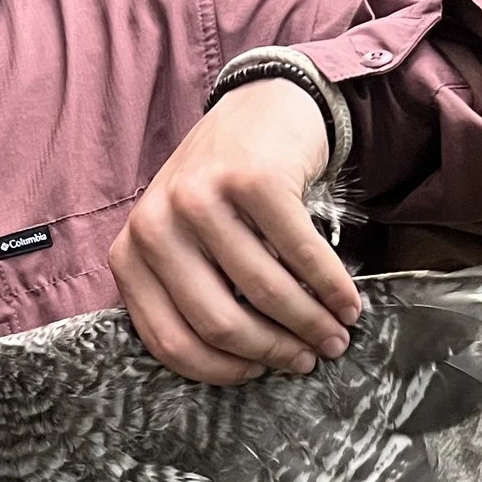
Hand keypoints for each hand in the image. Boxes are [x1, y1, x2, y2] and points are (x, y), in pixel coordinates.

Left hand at [110, 76, 362, 383]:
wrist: (260, 108)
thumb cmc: (224, 192)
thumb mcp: (186, 243)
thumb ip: (193, 295)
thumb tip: (249, 364)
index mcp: (131, 254)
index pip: (169, 341)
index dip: (221, 370)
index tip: (259, 374)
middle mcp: (156, 225)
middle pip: (218, 323)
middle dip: (273, 351)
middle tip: (309, 360)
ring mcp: (202, 199)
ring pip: (263, 293)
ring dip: (310, 323)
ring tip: (336, 336)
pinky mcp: (253, 180)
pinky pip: (301, 256)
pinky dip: (331, 287)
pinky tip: (349, 304)